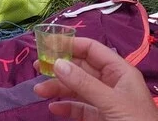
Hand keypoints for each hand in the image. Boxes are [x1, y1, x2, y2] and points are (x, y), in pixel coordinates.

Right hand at [33, 38, 157, 120]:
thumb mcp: (111, 101)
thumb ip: (84, 83)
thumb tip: (58, 62)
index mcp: (120, 71)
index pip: (93, 50)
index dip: (71, 45)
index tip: (47, 45)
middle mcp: (111, 83)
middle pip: (81, 69)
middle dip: (60, 68)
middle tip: (37, 67)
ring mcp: (105, 102)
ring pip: (77, 89)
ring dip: (58, 88)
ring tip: (39, 91)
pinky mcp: (100, 118)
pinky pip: (80, 108)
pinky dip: (66, 107)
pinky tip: (53, 108)